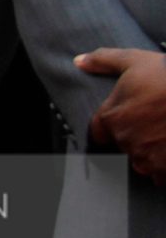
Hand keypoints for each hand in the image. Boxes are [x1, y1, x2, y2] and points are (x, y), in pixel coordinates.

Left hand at [80, 48, 165, 181]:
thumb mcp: (133, 60)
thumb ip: (103, 61)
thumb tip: (79, 62)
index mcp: (111, 118)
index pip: (99, 132)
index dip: (110, 126)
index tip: (125, 120)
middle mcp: (126, 141)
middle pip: (123, 146)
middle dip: (134, 138)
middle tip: (152, 124)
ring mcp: (148, 157)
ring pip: (142, 162)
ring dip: (150, 155)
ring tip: (163, 137)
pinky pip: (160, 176)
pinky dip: (164, 168)